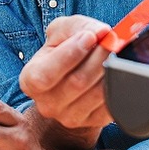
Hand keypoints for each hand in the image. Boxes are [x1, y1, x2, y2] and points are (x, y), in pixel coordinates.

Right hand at [17, 15, 112, 149]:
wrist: (73, 74)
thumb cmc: (64, 50)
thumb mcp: (63, 31)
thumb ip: (78, 26)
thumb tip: (101, 32)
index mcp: (31, 81)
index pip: (46, 74)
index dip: (70, 54)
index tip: (89, 36)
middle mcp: (47, 104)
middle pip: (77, 82)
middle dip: (98, 56)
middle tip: (111, 40)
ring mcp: (69, 117)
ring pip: (96, 93)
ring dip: (111, 69)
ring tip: (115, 52)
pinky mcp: (92, 122)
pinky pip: (110, 104)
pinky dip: (117, 84)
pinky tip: (117, 70)